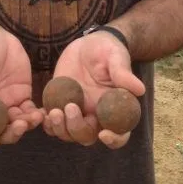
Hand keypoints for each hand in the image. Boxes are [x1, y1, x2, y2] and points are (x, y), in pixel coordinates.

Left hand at [44, 32, 144, 148]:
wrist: (88, 44)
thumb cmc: (107, 50)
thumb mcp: (116, 57)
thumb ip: (123, 74)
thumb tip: (140, 90)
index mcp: (115, 109)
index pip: (120, 134)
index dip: (114, 139)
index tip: (103, 133)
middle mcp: (96, 115)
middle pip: (87, 136)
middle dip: (77, 128)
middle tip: (69, 107)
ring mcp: (78, 112)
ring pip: (68, 133)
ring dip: (59, 128)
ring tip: (53, 111)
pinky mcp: (60, 105)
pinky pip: (52, 122)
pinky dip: (47, 122)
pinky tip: (43, 112)